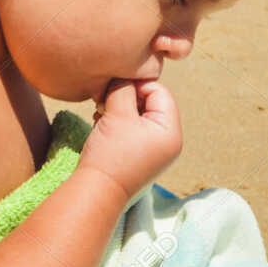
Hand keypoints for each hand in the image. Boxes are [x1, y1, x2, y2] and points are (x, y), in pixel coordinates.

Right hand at [79, 79, 181, 198]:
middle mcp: (169, 142)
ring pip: (139, 114)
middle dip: (126, 97)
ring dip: (119, 108)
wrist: (96, 191)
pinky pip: (133, 128)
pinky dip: (117, 122)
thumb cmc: (110, 153)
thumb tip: (124, 75)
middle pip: (150, 102)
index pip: (159, 91)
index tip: (113, 88)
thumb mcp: (117, 113)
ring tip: (102, 115)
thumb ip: (123, 88)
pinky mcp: (140, 155)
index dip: (136, 84)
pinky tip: (102, 125)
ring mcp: (155, 150)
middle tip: (105, 101)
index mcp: (171, 132)